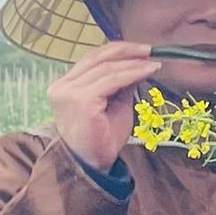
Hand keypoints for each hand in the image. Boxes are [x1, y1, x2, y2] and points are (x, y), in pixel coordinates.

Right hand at [49, 42, 162, 173]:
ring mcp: (69, 93)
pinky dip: (133, 73)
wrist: (93, 164)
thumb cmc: (102, 137)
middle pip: (97, 58)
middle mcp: (62, 86)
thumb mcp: (114, 103)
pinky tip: (148, 71)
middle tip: (150, 50)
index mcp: (65, 85)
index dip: (117, 50)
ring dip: (134, 64)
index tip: (141, 49)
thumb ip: (120, 83)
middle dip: (126, 51)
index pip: (91, 59)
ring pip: (107, 69)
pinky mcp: (81, 101)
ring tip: (153, 64)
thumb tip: (138, 63)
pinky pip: (112, 81)